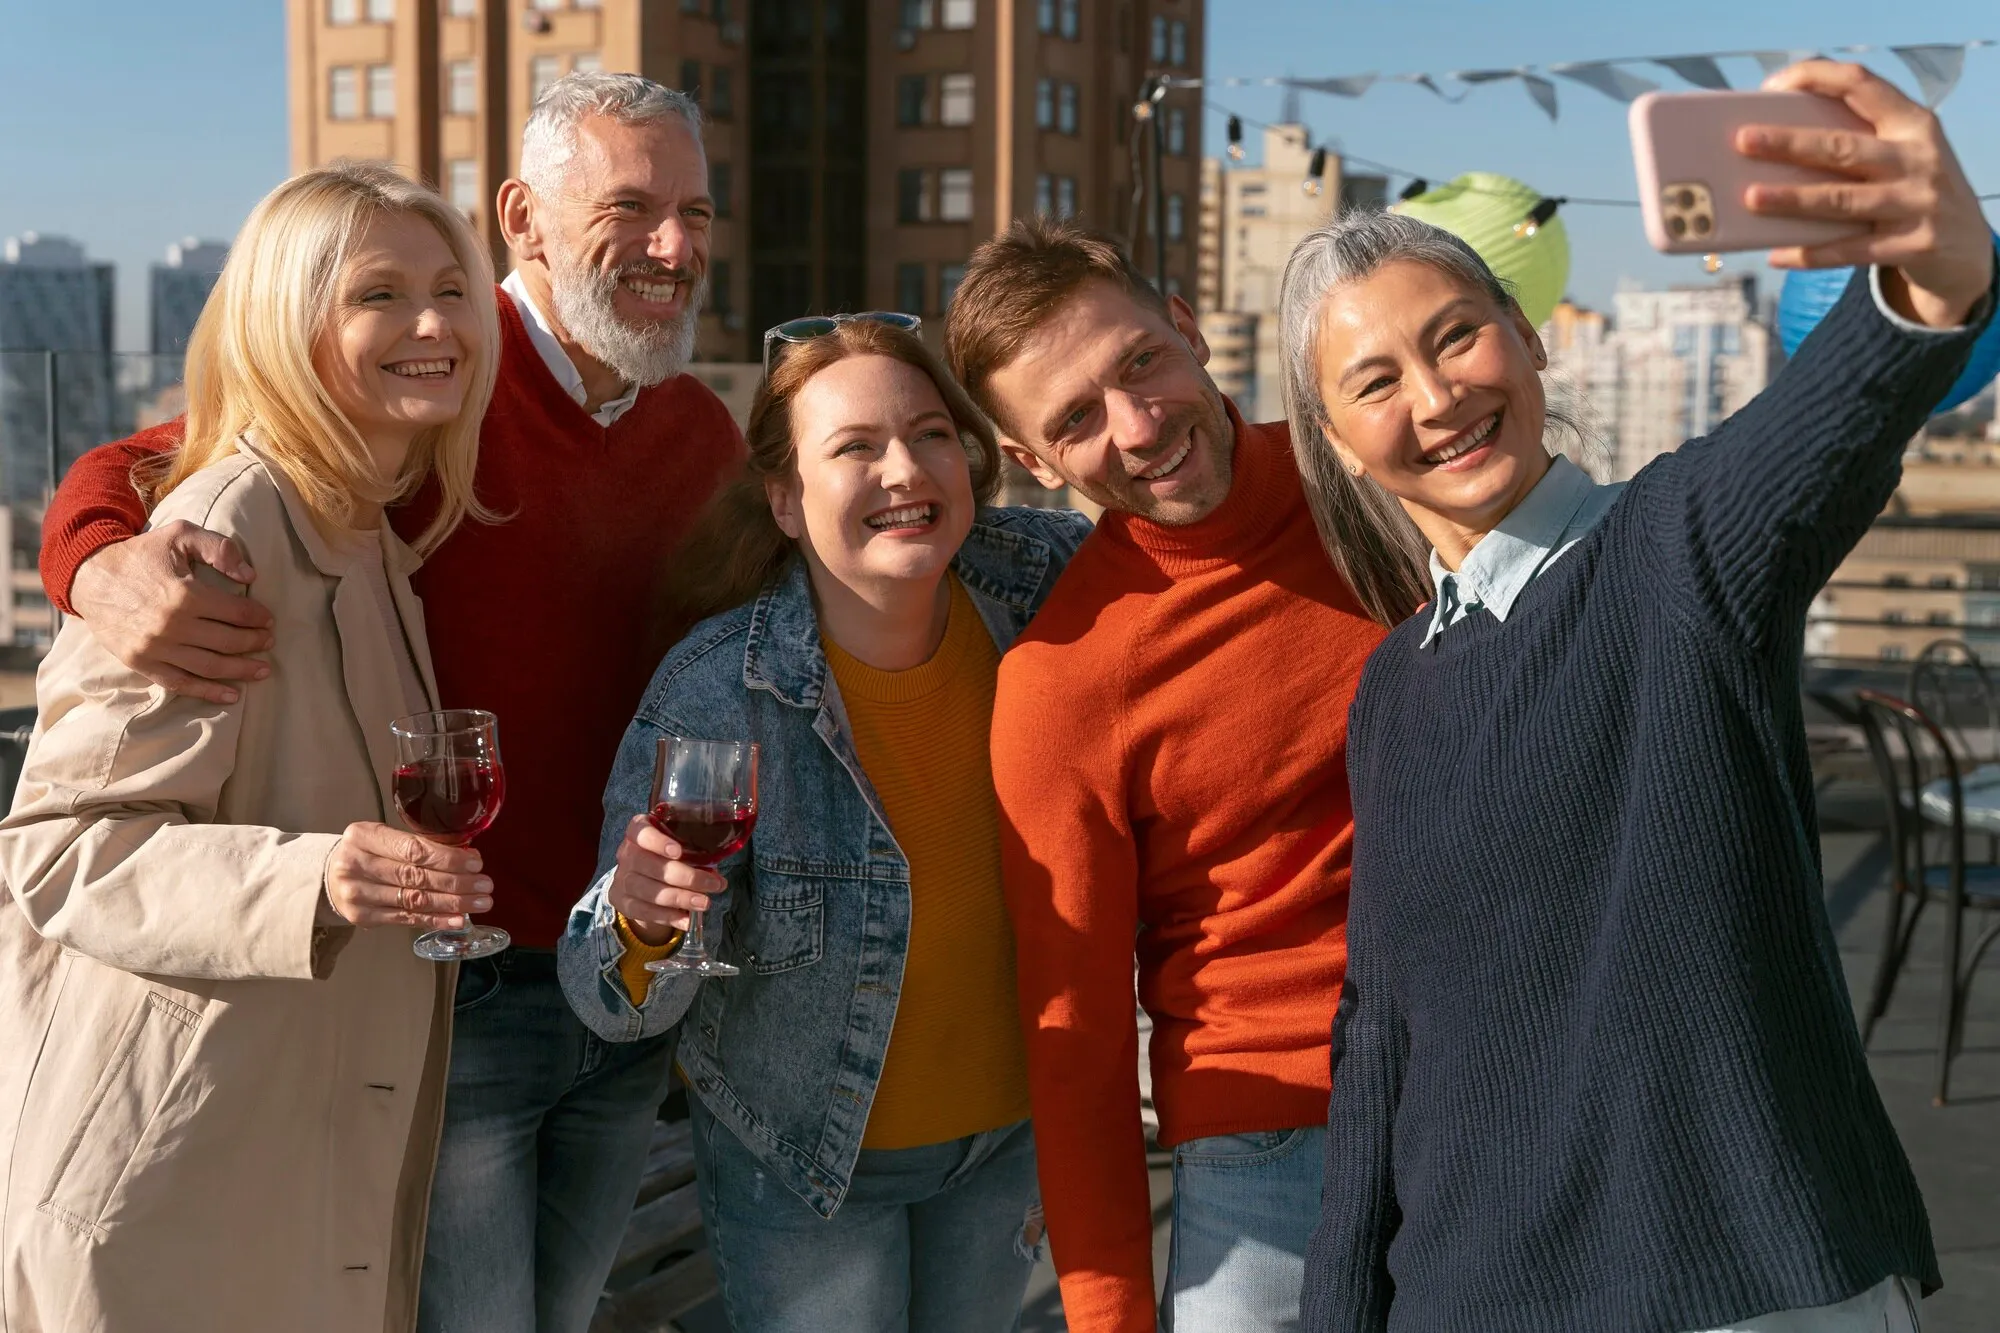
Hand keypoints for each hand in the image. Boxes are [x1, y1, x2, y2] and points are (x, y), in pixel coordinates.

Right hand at [70, 521, 275, 705]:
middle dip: (255, 643)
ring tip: (263, 670)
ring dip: (241, 671)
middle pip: (229, 642)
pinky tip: (232, 695)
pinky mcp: (142, 663)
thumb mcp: (179, 535)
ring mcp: (156, 648)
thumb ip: (218, 548)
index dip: (259, 617)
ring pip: (210, 666)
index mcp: (185, 595)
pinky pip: (181, 684)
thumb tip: (249, 576)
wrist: (89, 576)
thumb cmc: (140, 554)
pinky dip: (208, 693)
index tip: (269, 620)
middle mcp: (172, 626)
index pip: (237, 613)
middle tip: (269, 641)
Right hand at [325, 821, 492, 929]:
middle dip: (457, 882)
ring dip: (453, 904)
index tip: (476, 862)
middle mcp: (355, 864)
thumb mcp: (382, 837)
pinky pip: (406, 918)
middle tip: (485, 885)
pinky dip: (436, 919)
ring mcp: (357, 894)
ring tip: (480, 903)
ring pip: (414, 900)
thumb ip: (416, 844)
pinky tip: (458, 919)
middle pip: (415, 876)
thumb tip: (466, 856)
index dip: (448, 858)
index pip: (413, 849)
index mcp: (363, 836)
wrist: (327, 877)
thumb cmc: (366, 853)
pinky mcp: (362, 917)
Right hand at [607, 813, 726, 945]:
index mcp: (638, 831)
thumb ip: (695, 854)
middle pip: (649, 865)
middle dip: (685, 877)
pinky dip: (669, 917)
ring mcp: (621, 879)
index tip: (678, 851)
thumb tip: (718, 879)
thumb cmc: (667, 857)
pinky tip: (687, 920)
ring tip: (705, 903)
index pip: (640, 832)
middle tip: (713, 884)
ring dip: (680, 898)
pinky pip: (644, 912)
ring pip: (650, 891)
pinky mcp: (622, 902)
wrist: (641, 880)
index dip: (658, 842)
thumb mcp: (679, 847)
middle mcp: (626, 853)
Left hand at [1738, 60, 1993, 328]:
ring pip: (1843, 200)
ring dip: (1793, 200)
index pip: (1861, 86)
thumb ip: (1857, 143)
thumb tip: (1773, 146)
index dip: (1816, 79)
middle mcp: (1917, 158)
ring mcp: (1918, 202)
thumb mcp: (1900, 155)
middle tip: (1744, 140)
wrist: (1967, 246)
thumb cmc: (1913, 190)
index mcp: (1911, 123)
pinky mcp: (1914, 245)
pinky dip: (1810, 254)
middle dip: (1790, 143)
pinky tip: (1776, 255)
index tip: (1772, 86)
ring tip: (1751, 198)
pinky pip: (1851, 250)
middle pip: (1842, 147)